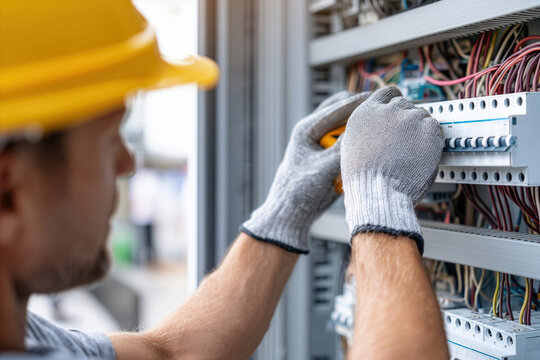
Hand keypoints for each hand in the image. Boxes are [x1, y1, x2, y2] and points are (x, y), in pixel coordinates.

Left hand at [241, 91, 369, 252]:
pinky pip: (348, 143)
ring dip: (360, 127)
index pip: (337, 108)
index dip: (360, 102)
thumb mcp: (323, 170)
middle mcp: (314, 132)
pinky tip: (373, 146)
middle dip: (361, 110)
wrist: (291, 213)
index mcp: (307, 129)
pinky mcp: (329, 155)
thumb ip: (343, 151)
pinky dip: (358, 143)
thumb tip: (365, 134)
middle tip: (383, 110)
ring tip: (381, 126)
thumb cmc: (299, 191)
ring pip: (346, 127)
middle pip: (343, 111)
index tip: (381, 99)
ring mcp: (322, 143)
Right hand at [341, 87, 443, 253]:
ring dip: (420, 131)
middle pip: (405, 105)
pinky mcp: (429, 129)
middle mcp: (387, 110)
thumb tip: (380, 125)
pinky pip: (436, 128)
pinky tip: (421, 155)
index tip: (399, 111)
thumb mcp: (352, 145)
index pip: (387, 94)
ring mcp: (409, 118)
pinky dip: (432, 140)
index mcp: (365, 112)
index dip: (395, 103)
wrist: (377, 191)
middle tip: (406, 141)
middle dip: (406, 120)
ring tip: (411, 153)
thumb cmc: (364, 177)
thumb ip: (368, 128)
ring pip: (422, 116)